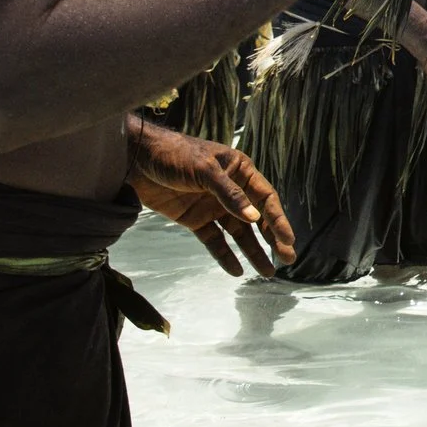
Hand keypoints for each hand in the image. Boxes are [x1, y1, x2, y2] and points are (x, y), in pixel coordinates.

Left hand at [125, 116, 295, 276]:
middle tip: (288, 259)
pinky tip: (236, 271)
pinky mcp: (195, 219)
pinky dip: (225, 255)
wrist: (138, 160)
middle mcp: (231, 190)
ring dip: (253, 251)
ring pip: (238, 233)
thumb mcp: (204, 170)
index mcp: (240, 171)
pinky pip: (214, 240)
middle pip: (256, 218)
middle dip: (272, 239)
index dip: (278, 219)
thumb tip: (254, 218)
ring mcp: (213, 206)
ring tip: (267, 272)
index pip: (265, 198)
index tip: (288, 240)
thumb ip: (229, 194)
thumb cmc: (176, 155)